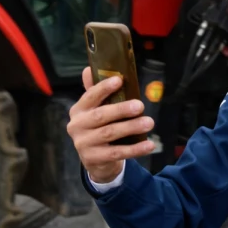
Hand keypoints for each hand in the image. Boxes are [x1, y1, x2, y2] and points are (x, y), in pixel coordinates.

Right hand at [66, 67, 154, 183]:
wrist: (95, 160)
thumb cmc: (99, 128)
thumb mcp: (96, 110)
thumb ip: (95, 92)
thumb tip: (89, 68)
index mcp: (78, 110)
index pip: (90, 96)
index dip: (103, 88)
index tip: (119, 80)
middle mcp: (77, 126)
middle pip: (101, 116)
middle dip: (121, 109)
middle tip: (141, 105)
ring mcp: (83, 144)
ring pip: (110, 134)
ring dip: (131, 127)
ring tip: (149, 122)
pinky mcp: (93, 159)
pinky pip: (117, 153)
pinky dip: (135, 149)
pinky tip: (149, 145)